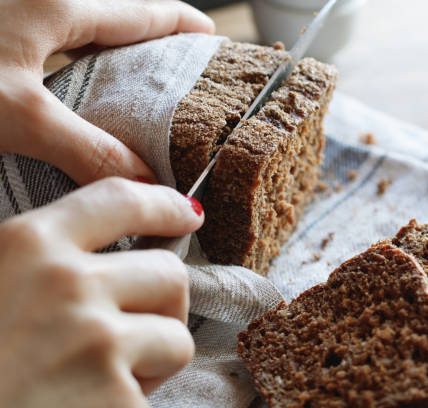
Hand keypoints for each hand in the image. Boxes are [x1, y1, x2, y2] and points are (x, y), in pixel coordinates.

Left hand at [0, 0, 214, 184]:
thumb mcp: (22, 115)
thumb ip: (89, 148)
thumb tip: (145, 183)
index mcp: (55, 5)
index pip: (137, 12)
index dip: (178, 23)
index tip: (209, 33)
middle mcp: (38, 1)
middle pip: (112, 19)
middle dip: (149, 42)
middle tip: (179, 69)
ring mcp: (16, 15)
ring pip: (80, 32)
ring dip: (111, 55)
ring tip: (136, 85)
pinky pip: (52, 45)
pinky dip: (76, 65)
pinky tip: (75, 91)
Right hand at [0, 178, 204, 406]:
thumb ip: (34, 259)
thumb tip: (97, 252)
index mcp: (26, 245)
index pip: (122, 199)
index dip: (165, 204)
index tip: (187, 213)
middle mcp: (67, 285)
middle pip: (169, 274)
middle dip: (165, 304)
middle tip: (134, 330)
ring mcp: (95, 343)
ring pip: (176, 336)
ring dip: (154, 358)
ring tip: (105, 377)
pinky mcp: (114, 400)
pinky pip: (152, 393)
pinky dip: (132, 402)